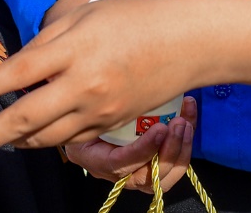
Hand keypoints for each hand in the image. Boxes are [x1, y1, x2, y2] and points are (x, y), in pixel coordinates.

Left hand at [0, 0, 197, 157]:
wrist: (186, 43)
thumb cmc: (133, 17)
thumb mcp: (84, 14)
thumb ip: (46, 40)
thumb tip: (16, 65)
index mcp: (74, 50)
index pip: (18, 74)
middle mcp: (84, 85)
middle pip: (24, 119)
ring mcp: (99, 110)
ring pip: (44, 137)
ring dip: (10, 141)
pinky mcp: (110, 124)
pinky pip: (68, 138)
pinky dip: (43, 138)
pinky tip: (27, 134)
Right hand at [64, 97, 196, 194]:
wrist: (84, 117)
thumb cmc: (79, 108)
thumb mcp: (74, 104)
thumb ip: (81, 97)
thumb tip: (63, 73)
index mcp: (95, 158)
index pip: (120, 165)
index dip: (142, 150)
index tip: (159, 129)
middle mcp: (117, 172)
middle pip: (148, 177)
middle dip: (169, 151)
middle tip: (180, 123)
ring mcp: (137, 170)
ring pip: (165, 176)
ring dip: (182, 149)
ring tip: (186, 120)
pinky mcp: (153, 162)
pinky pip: (174, 162)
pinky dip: (186, 141)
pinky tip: (188, 114)